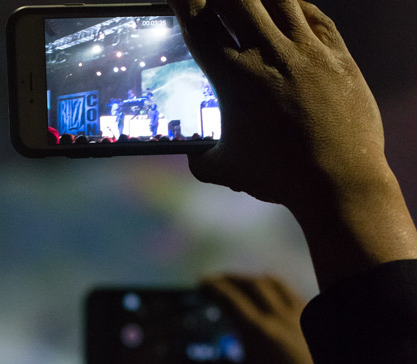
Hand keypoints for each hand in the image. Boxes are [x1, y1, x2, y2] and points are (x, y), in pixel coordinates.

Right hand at [169, 0, 385, 214]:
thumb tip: (193, 155)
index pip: (198, 19)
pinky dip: (296, 8)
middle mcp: (268, 52)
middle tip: (212, 4)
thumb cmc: (279, 177)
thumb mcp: (227, 171)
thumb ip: (202, 159)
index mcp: (233, 77)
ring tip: (248, 5)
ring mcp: (305, 49)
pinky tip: (289, 11)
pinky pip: (314, 14)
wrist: (337, 180)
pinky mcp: (336, 54)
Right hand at [196, 274, 321, 363]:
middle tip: (218, 282)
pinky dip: (278, 290)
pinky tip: (274, 300)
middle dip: (232, 279)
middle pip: (253, 284)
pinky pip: (294, 295)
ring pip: (277, 284)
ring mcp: (300, 317)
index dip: (214, 288)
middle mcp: (279, 318)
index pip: (231, 300)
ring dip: (256, 280)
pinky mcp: (313, 323)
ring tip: (245, 284)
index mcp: (258, 334)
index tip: (201, 283)